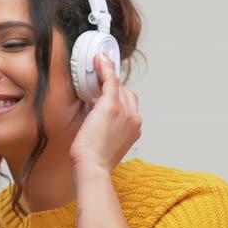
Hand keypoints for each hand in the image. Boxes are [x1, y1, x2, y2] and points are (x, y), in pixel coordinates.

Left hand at [69, 51, 141, 173]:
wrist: (93, 168)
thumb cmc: (95, 161)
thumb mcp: (107, 145)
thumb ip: (108, 131)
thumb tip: (98, 123)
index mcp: (135, 129)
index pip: (130, 105)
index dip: (119, 94)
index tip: (108, 86)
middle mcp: (134, 118)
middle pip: (126, 93)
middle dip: (114, 84)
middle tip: (101, 72)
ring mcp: (125, 111)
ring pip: (119, 84)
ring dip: (109, 70)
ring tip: (99, 61)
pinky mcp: (112, 106)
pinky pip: (111, 79)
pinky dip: (106, 67)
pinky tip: (99, 59)